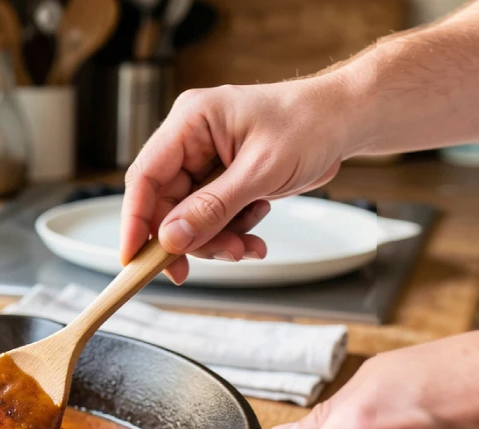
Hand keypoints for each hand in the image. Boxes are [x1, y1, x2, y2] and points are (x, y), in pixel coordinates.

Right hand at [120, 77, 358, 282]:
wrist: (345, 120)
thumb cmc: (310, 124)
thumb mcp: (261, 171)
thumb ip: (213, 207)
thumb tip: (171, 239)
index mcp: (190, 122)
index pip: (145, 177)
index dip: (135, 221)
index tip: (133, 259)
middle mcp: (191, 140)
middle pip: (165, 204)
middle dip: (191, 238)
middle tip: (220, 257)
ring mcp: (205, 161)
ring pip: (189, 218)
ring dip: (217, 240)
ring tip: (248, 245)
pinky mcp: (221, 180)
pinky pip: (211, 218)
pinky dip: (231, 234)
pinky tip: (255, 237)